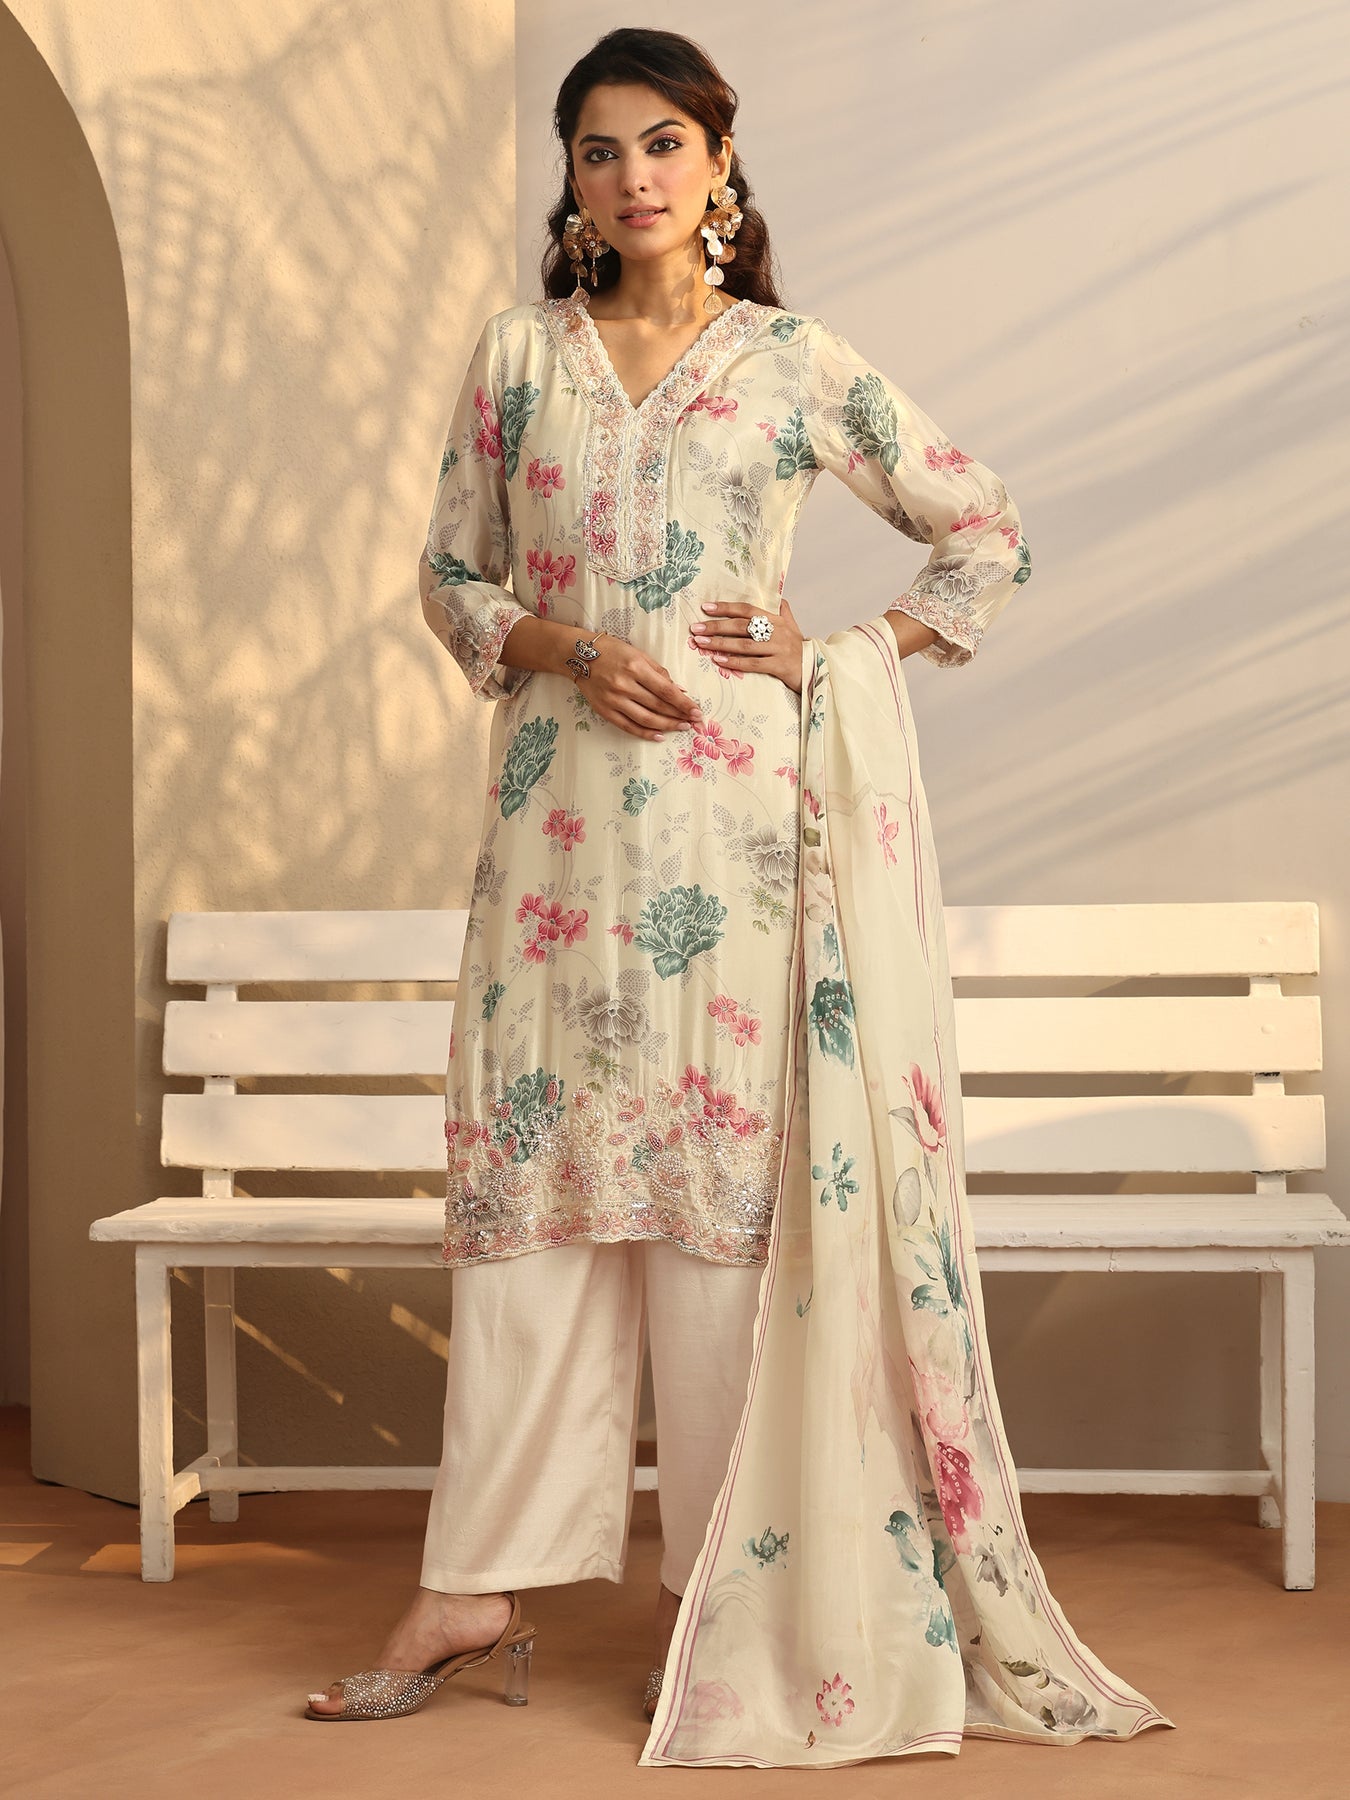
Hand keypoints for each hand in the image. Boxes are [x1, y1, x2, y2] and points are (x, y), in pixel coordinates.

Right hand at [575, 634, 705, 741]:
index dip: (683, 703)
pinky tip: (659, 736)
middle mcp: (624, 685)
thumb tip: (679, 690)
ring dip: (667, 726)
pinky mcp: (605, 710)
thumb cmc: (611, 650)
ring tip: (681, 728)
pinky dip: (645, 733)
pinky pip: (628, 726)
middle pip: (658, 706)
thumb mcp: (637, 653)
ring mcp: (614, 700)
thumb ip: (658, 672)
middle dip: (679, 716)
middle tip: (694, 722)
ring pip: (646, 719)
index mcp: (635, 667)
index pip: (666, 690)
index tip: (697, 711)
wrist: (577, 655)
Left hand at [690, 599, 804, 693]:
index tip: (705, 607)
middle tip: (695, 628)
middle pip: (742, 626)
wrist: (818, 670)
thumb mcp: (793, 627)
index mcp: (777, 619)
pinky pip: (753, 664)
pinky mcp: (780, 666)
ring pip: (745, 645)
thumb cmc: (799, 649)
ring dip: (720, 644)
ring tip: (701, 643)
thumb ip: (783, 611)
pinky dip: (734, 662)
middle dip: (717, 626)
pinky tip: (719, 661)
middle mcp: (778, 631)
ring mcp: (779, 649)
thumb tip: (776, 596)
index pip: (748, 609)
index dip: (726, 607)